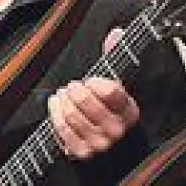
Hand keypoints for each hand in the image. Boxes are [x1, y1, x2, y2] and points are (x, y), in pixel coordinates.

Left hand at [47, 28, 139, 159]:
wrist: (104, 140)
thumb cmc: (108, 108)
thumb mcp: (115, 82)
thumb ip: (115, 56)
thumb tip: (116, 33)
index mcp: (130, 111)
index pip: (111, 92)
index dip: (95, 82)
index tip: (90, 80)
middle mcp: (117, 129)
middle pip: (87, 102)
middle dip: (75, 90)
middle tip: (73, 86)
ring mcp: (100, 143)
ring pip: (72, 115)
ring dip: (63, 101)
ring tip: (63, 94)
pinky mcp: (82, 153)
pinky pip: (62, 129)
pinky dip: (55, 114)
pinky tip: (56, 105)